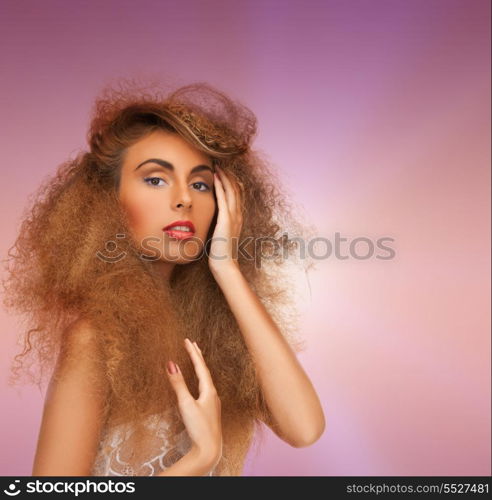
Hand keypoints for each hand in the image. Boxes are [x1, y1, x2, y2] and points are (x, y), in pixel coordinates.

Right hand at [166, 338, 221, 468]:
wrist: (209, 449)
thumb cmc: (198, 427)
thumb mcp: (186, 404)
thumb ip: (178, 384)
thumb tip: (171, 364)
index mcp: (209, 390)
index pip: (200, 366)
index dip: (193, 352)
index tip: (187, 340)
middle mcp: (213, 393)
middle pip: (205, 370)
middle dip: (198, 356)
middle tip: (192, 343)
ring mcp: (212, 401)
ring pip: (206, 378)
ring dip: (199, 367)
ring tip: (196, 358)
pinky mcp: (209, 409)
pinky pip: (205, 387)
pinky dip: (200, 378)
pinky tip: (199, 383)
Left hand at [209, 165, 243, 273]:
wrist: (224, 263)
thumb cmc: (220, 252)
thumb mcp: (221, 234)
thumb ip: (219, 225)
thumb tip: (212, 221)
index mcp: (237, 218)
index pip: (236, 195)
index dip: (231, 183)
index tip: (223, 173)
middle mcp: (238, 215)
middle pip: (236, 189)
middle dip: (229, 176)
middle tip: (221, 164)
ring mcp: (233, 217)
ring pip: (231, 191)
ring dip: (225, 177)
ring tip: (218, 166)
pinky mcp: (226, 220)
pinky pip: (223, 199)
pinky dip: (220, 187)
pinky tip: (216, 178)